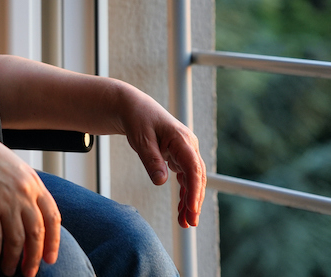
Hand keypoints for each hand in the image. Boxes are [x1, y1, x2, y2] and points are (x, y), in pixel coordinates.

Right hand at [0, 129, 60, 276]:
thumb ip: (27, 189)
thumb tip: (33, 215)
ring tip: (8, 271)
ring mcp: (5, 201)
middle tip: (30, 272)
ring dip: (13, 261)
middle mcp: (23, 194)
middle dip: (34, 258)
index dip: (53, 242)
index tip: (50, 258)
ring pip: (16, 241)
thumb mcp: (16, 168)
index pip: (52, 218)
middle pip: (36, 234)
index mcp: (34, 183)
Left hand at [119, 89, 206, 227]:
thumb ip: (151, 159)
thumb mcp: (141, 138)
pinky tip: (182, 208)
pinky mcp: (179, 156)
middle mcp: (188, 146)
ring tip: (186, 222)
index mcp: (182, 139)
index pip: (193, 169)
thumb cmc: (137, 119)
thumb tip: (161, 182)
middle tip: (189, 223)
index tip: (192, 209)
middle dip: (195, 201)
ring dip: (190, 200)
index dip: (194, 191)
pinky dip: (184, 193)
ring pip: (193, 180)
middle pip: (197, 177)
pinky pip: (185, 177)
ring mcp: (185, 151)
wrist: (133, 107)